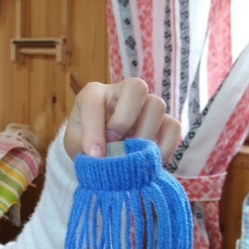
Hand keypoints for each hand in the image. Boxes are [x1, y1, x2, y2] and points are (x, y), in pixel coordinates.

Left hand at [63, 79, 181, 162]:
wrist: (99, 152)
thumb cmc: (83, 143)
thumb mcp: (74, 144)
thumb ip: (84, 146)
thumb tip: (103, 156)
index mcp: (94, 94)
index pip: (94, 100)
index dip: (94, 129)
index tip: (94, 154)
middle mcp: (121, 92)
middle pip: (137, 87)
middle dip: (125, 119)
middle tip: (116, 143)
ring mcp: (144, 104)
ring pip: (157, 105)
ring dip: (144, 134)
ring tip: (132, 154)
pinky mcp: (162, 122)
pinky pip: (173, 126)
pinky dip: (164, 146)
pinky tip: (149, 161)